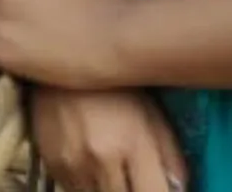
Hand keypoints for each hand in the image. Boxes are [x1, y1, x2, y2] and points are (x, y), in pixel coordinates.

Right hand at [30, 85, 187, 191]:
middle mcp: (100, 159)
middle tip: (140, 176)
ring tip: (116, 164)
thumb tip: (179, 188)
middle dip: (136, 190)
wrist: (60, 52)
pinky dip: (89, 186)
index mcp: (132, 142)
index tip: (163, 187)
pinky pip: (74, 191)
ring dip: (112, 190)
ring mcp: (72, 166)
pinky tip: (94, 163)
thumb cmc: (114, 79)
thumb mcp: (150, 108)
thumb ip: (169, 152)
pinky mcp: (51, 167)